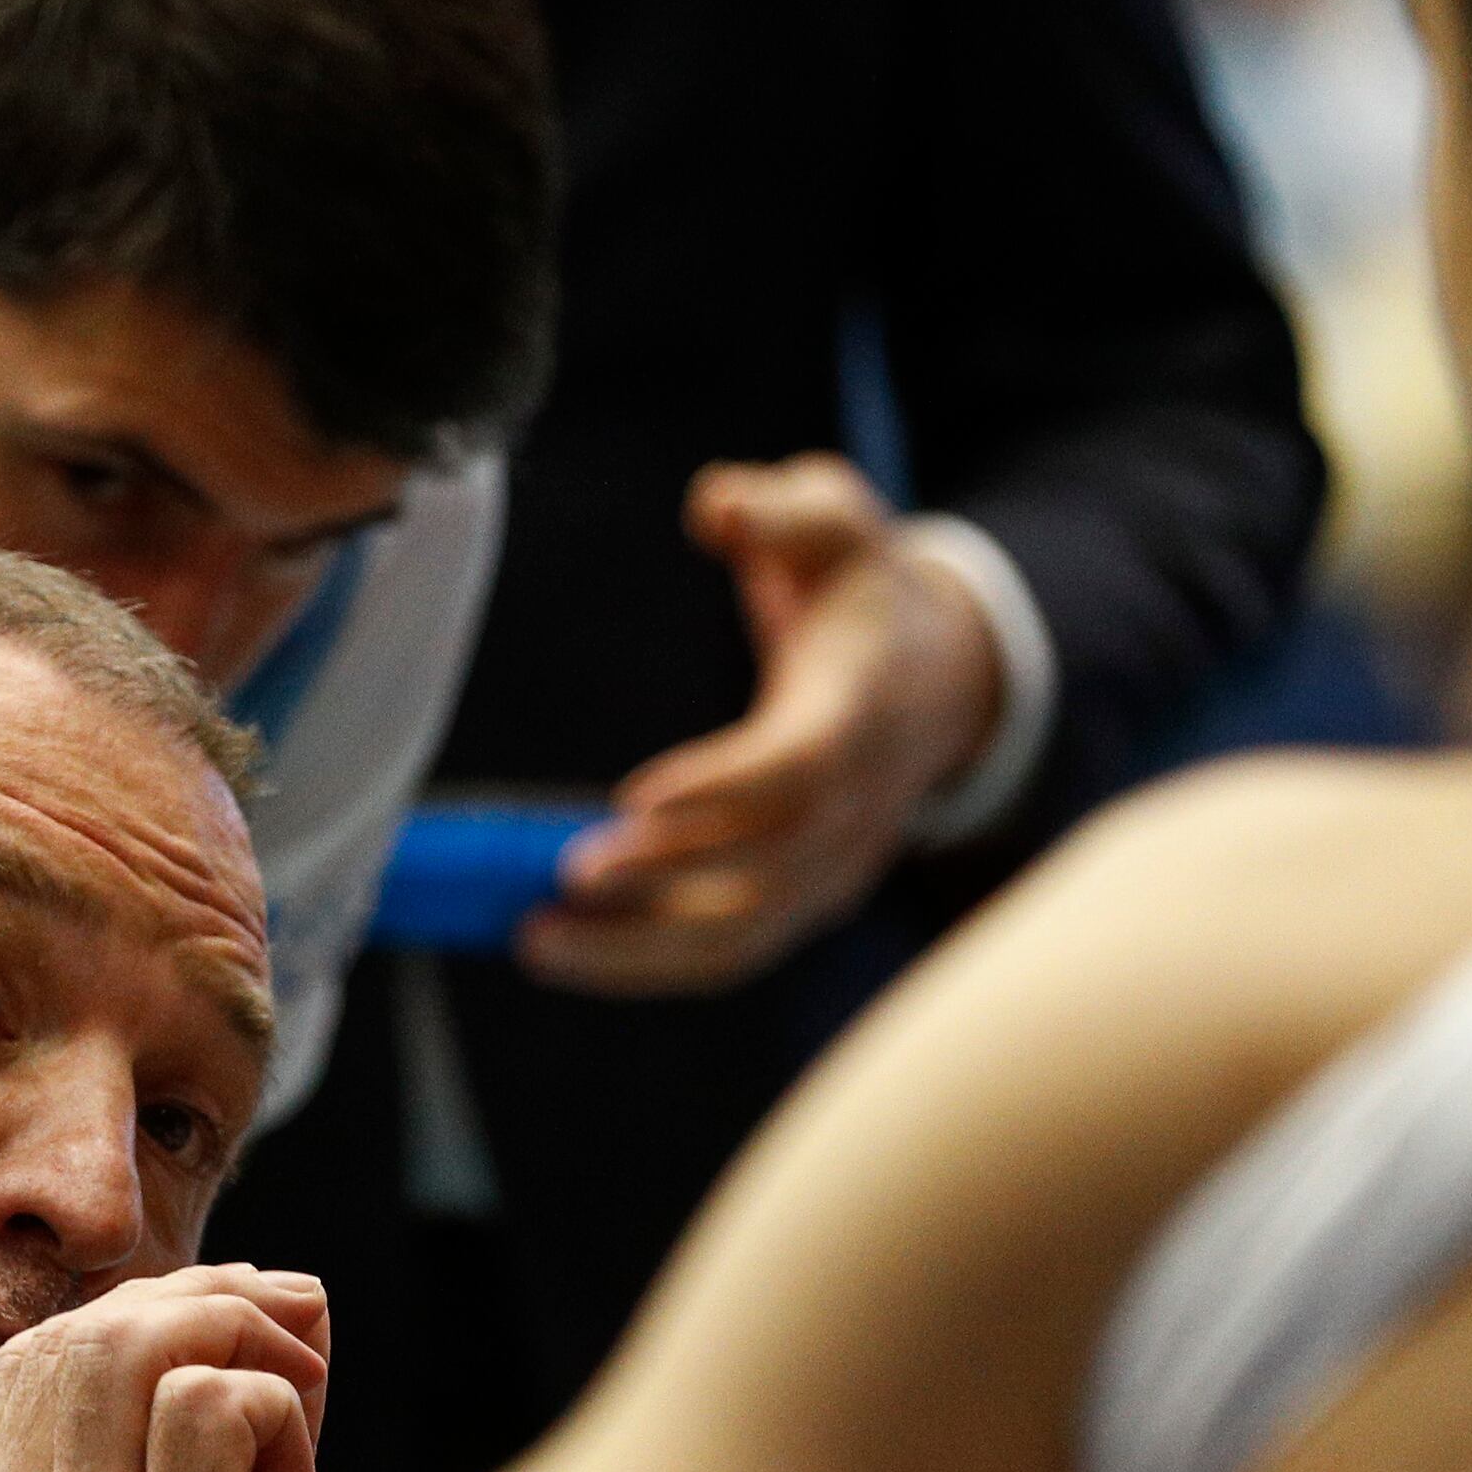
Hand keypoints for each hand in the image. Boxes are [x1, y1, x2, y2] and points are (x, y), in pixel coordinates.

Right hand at [0, 1267, 332, 1471]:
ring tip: (291, 1423)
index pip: (21, 1370)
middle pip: (74, 1341)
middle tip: (283, 1355)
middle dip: (197, 1311)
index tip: (220, 1338)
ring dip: (240, 1349)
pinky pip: (212, 1403)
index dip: (130, 1322)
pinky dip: (277, 1411)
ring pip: (136, 1349)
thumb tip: (255, 1289)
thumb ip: (141, 1450)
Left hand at [519, 455, 1009, 999]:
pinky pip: (726, 952)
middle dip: (665, 880)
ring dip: (637, 951)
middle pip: (767, 869)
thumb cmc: (857, 589)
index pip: (800, 765)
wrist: (935, 676)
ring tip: (536, 938)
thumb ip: (780, 506)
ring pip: (742, 935)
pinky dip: (644, 965)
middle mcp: (857, 804)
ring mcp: (835, 865)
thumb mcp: (835, 519)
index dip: (723, 787)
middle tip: (565, 874)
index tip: (633, 799)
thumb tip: (717, 507)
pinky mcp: (803, 902)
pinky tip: (561, 948)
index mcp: (862, 710)